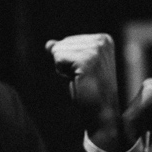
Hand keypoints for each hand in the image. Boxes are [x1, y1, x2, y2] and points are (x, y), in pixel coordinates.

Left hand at [45, 34, 125, 151]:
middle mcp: (102, 41)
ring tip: (81, 79)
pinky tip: (78, 80)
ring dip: (65, 69)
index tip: (85, 72)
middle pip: (62, 43)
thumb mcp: (75, 66)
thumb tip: (48, 44)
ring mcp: (96, 49)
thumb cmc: (89, 90)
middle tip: (83, 77)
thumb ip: (63, 51)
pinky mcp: (87, 59)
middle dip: (66, 63)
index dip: (70, 59)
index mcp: (103, 39)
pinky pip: (58, 58)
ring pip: (58, 50)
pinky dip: (62, 72)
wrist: (101, 112)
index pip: (68, 40)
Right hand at [121, 69, 151, 151]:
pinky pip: (147, 104)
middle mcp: (147, 88)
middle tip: (143, 147)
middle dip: (136, 131)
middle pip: (132, 113)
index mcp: (149, 94)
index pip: (128, 118)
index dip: (130, 135)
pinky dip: (149, 117)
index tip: (137, 149)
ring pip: (139, 109)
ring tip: (149, 140)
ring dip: (142, 125)